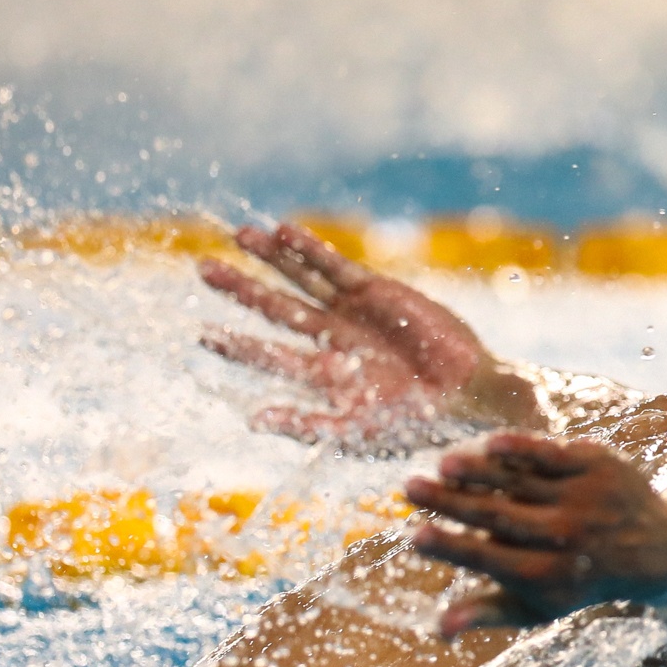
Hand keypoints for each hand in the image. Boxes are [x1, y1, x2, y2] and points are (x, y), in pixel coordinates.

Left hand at [198, 222, 532, 445]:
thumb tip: (252, 421)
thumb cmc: (413, 426)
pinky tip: (283, 232)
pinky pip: (334, 266)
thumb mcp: (353, 435)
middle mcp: (330, 340)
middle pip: (274, 308)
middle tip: (203, 269)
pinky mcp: (376, 291)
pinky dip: (308, 250)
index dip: (235, 344)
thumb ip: (304, 426)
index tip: (201, 333)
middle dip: (240, 289)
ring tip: (239, 235)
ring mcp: (351, 312)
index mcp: (320, 376)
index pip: (267, 355)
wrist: (465, 396)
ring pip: (301, 280)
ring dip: (270, 257)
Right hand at [404, 432, 666, 636]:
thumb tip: (437, 630)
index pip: (489, 558)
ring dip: (476, 470)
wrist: (656, 551)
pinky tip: (485, 443)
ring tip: (439, 465)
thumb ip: (485, 613)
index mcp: (547, 576)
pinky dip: (519, 448)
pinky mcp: (596, 465)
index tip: (414, 536)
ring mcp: (583, 497)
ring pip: (519, 480)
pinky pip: (550, 453)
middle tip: (408, 489)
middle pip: (497, 515)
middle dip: (449, 502)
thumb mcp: (536, 606)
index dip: (451, 548)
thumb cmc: (576, 581)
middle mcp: (566, 537)